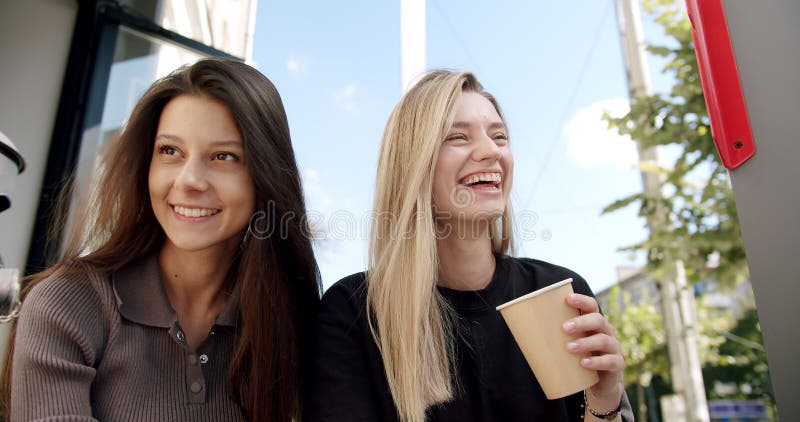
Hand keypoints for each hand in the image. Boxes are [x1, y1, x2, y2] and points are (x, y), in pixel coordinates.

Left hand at [562, 293, 623, 410]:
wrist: (599, 383)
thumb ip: (552, 335)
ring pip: (603, 340)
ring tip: (569, 348)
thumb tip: (517, 327)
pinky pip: (610, 361)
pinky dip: (597, 362)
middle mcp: (607, 332)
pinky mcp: (617, 365)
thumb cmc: (578, 358)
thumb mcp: (567, 344)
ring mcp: (614, 348)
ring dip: (586, 342)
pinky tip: (584, 363)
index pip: (592, 306)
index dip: (582, 300)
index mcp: (593, 323)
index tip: (567, 299)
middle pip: (598, 320)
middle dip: (581, 322)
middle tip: (564, 328)